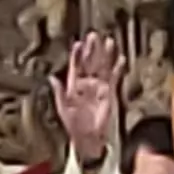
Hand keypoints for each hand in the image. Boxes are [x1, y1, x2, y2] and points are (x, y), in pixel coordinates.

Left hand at [50, 32, 125, 166]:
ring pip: (102, 67)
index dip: (77, 55)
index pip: (76, 66)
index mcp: (73, 86)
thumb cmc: (73, 125)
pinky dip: (117, 69)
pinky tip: (121, 59)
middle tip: (94, 35)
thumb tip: (51, 77)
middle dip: (92, 49)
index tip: (78, 43)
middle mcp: (86, 84)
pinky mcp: (109, 93)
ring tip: (109, 41)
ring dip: (105, 55)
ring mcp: (98, 87)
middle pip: (90, 63)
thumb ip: (59, 91)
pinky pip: (114, 79)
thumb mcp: (63, 108)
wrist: (88, 138)